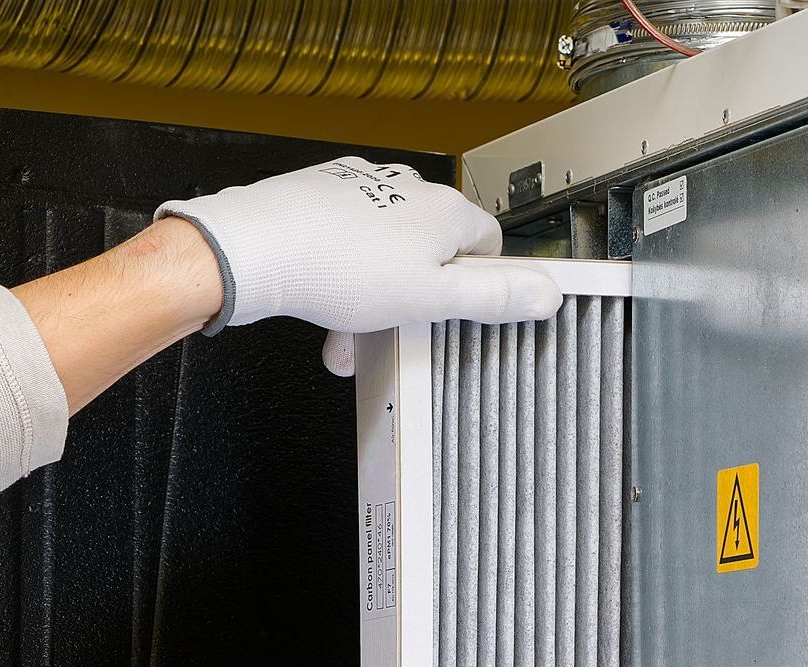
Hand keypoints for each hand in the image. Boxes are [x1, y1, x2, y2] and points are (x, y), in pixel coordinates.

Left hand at [155, 156, 562, 373]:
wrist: (260, 247)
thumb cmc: (337, 269)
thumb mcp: (431, 298)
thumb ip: (492, 297)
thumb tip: (548, 294)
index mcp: (443, 212)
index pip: (488, 241)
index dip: (480, 281)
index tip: (465, 308)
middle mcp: (405, 190)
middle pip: (431, 252)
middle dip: (414, 301)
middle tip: (398, 333)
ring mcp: (361, 190)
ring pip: (385, 254)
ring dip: (374, 300)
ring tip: (352, 335)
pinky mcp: (323, 198)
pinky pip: (347, 245)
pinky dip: (343, 280)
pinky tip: (327, 309)